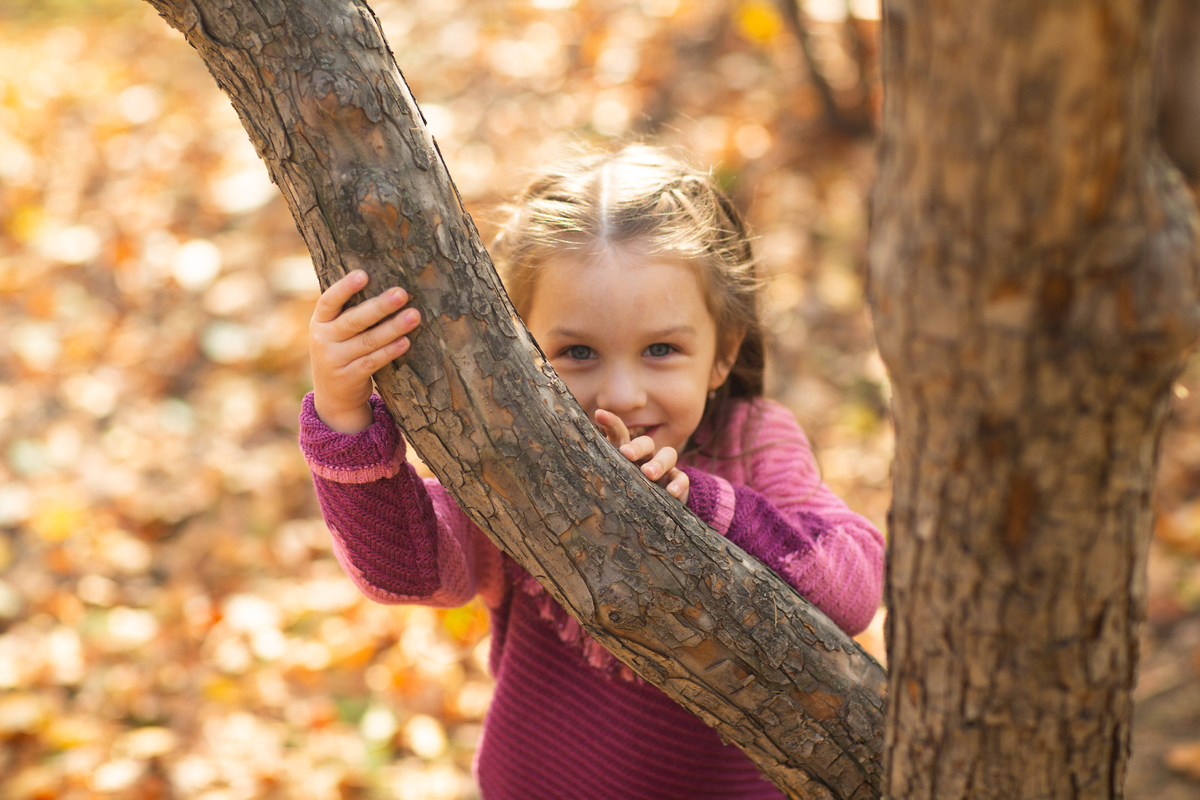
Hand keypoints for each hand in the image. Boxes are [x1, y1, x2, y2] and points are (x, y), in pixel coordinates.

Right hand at [309, 270, 420, 432]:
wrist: (333, 398)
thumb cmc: (341, 352)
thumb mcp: (334, 333)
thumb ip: (348, 313)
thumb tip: (385, 286)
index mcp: (319, 322)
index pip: (328, 301)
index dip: (344, 288)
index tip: (363, 274)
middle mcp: (323, 340)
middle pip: (354, 320)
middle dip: (380, 306)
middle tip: (402, 293)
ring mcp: (334, 361)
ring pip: (368, 341)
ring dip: (393, 328)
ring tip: (414, 316)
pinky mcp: (349, 378)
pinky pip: (373, 362)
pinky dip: (390, 351)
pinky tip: (406, 342)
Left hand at [594, 409, 689, 502]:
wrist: (651, 511)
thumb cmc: (626, 494)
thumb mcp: (613, 483)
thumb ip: (601, 471)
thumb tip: (579, 456)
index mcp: (628, 454)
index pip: (620, 434)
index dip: (611, 423)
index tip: (599, 414)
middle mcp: (646, 457)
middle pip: (646, 442)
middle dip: (637, 447)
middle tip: (627, 453)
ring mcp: (664, 468)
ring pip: (668, 454)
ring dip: (658, 463)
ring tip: (648, 474)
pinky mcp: (676, 482)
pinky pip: (681, 478)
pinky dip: (678, 484)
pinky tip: (672, 491)